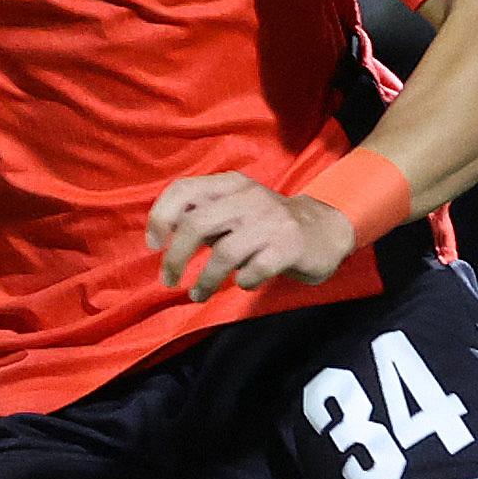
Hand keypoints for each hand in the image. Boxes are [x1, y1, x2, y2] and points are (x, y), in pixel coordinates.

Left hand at [146, 171, 354, 301]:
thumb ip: (202, 216)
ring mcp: (271, 221)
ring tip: (198, 295)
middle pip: (196, 224)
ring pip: (223, 253)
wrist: (325, 230)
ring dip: (205, 280)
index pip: (184, 189)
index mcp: (231, 184)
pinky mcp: (289, 246)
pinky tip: (243, 283)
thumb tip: (160, 234)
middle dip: (175, 257)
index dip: (160, 216)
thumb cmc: (267, 224)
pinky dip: (242, 282)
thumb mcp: (234, 209)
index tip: (152, 244)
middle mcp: (249, 197)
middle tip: (168, 279)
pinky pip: (253, 270)